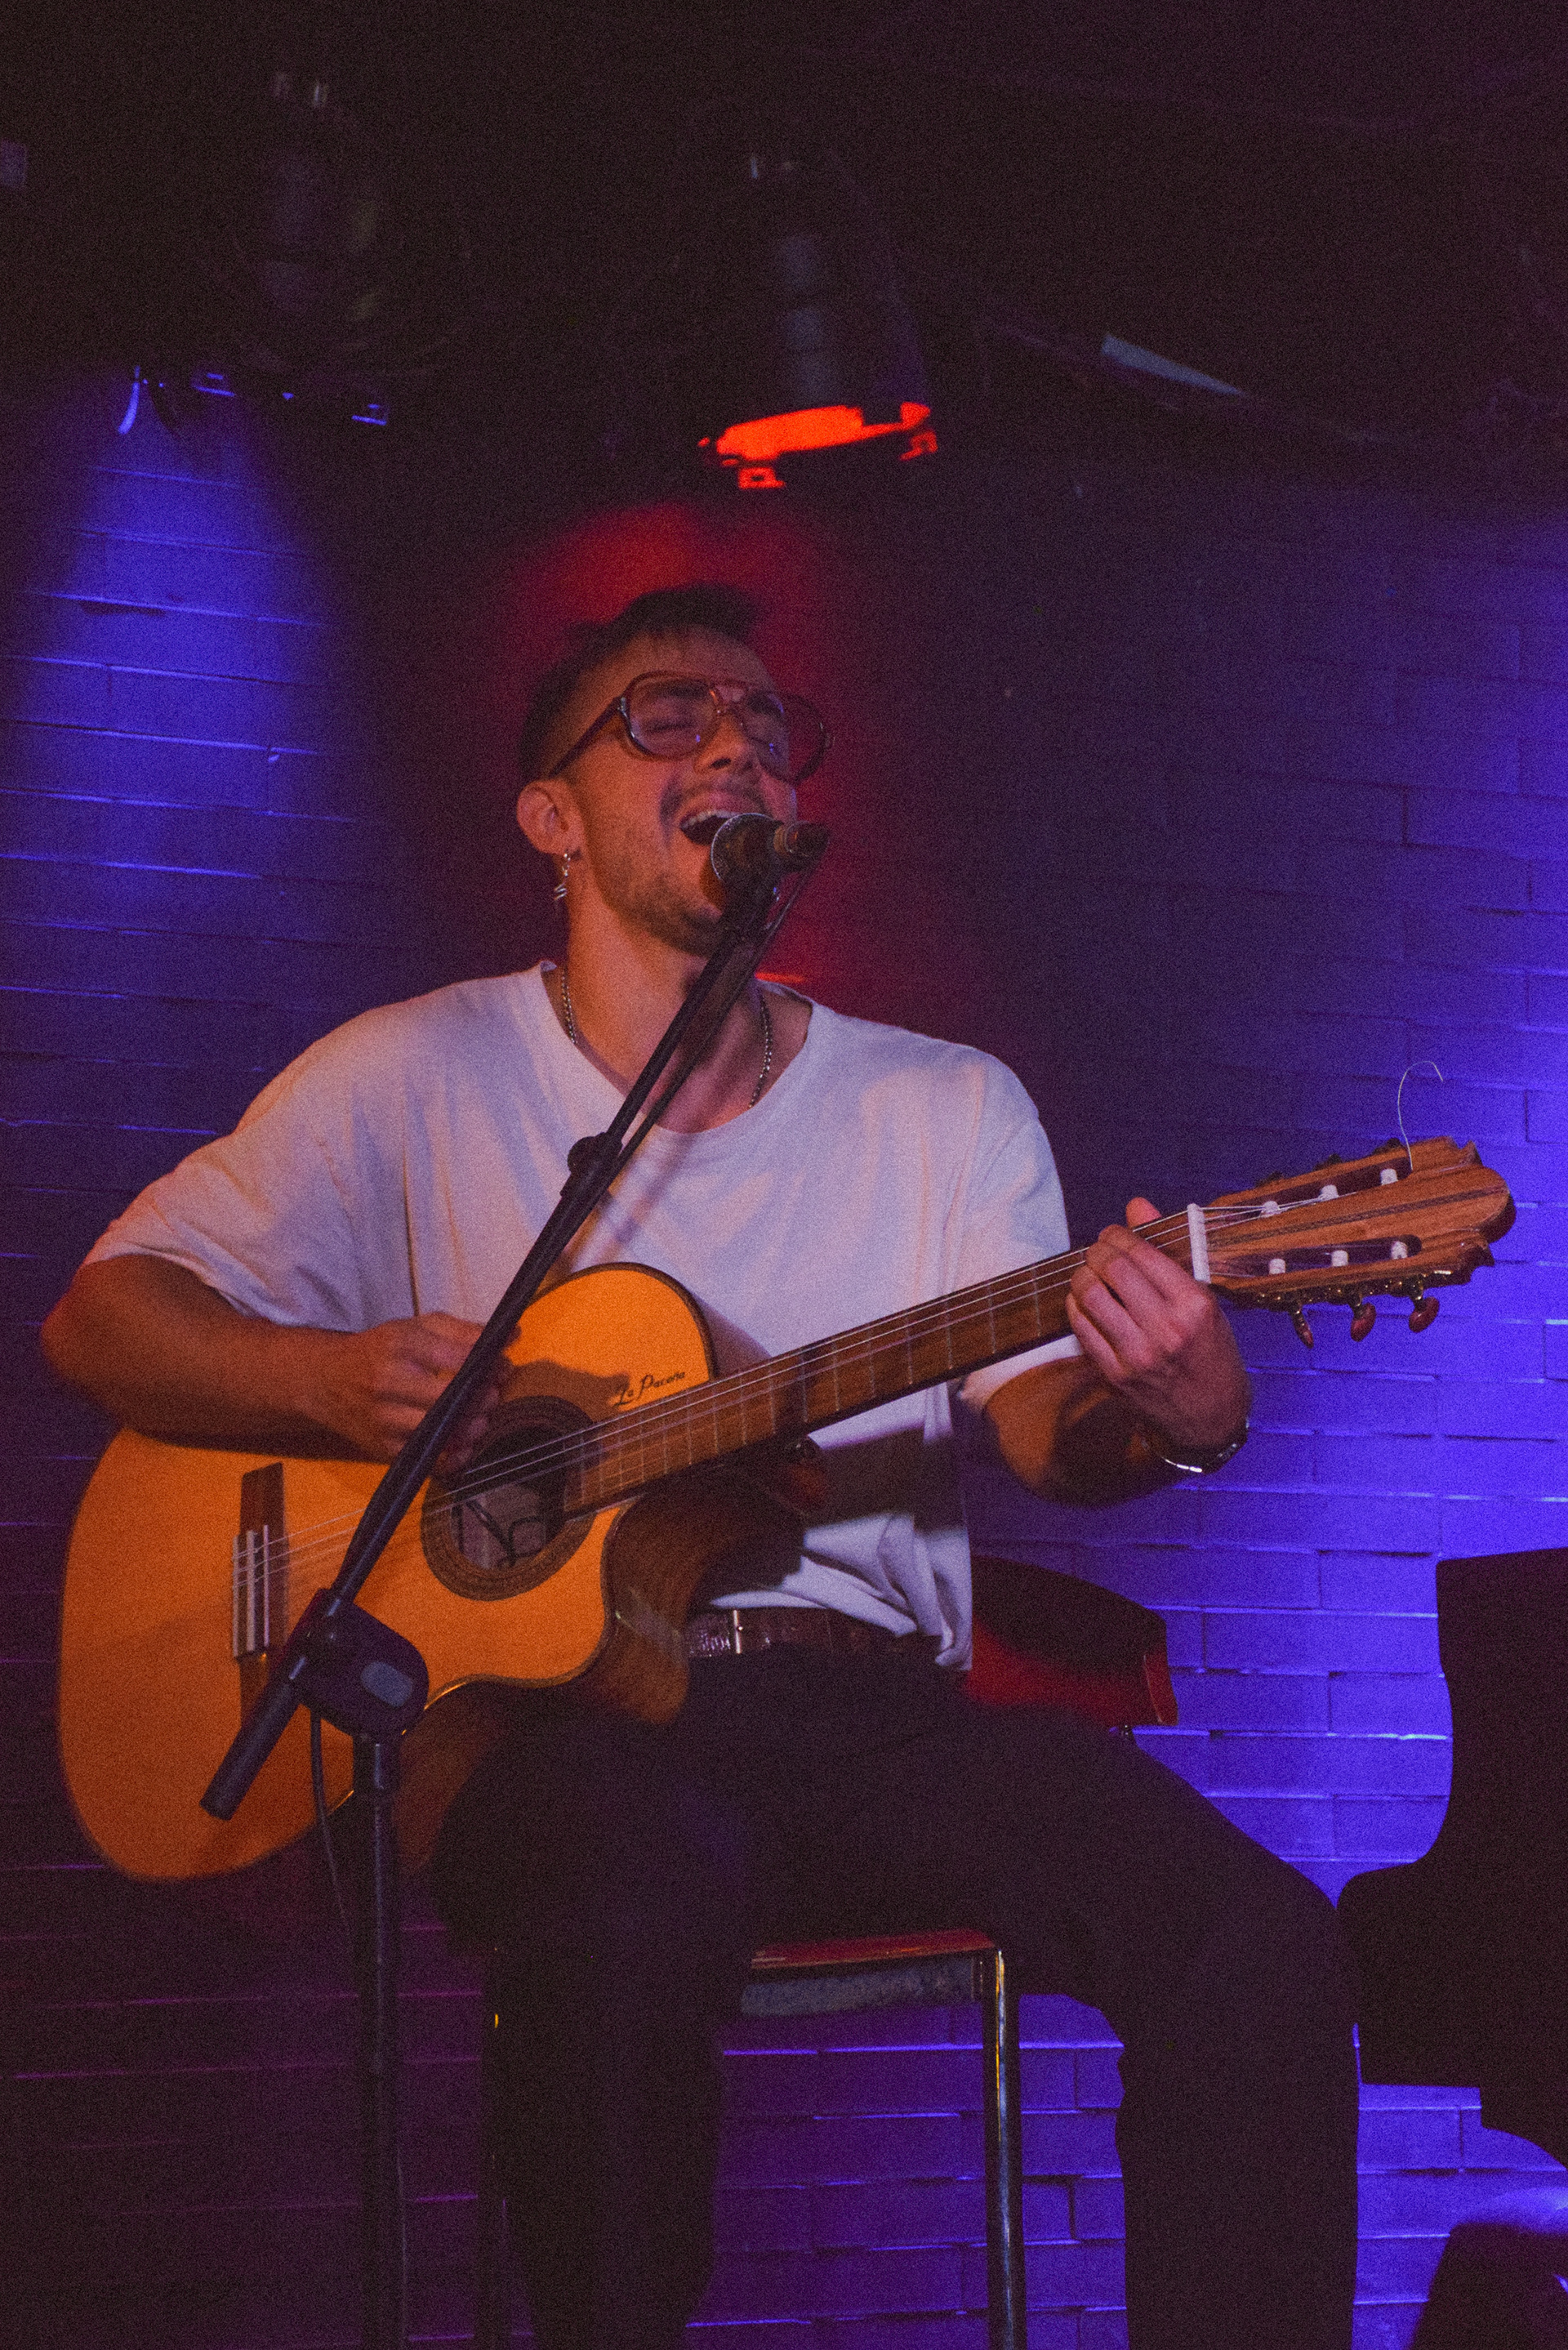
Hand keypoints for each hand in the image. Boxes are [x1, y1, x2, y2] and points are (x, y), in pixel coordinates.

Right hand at [304, 1312, 503, 1464]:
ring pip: (438, 1432)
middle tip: (494, 1393)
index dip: (488, 1363)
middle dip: (481, 1398)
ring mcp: (384, 1419)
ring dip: (471, 1428)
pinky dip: (452, 1456)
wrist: (326, 1380)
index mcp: (399, 1345)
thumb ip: (463, 1330)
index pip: (456, 1357)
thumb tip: (511, 1336)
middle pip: (448, 1398)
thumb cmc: (380, 1351)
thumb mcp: (415, 1328)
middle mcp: (388, 1383)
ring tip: (481, 1419)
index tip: (501, 1364)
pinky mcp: (383, 1448)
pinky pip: (427, 1460)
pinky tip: (464, 1445)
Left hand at [1066, 1198, 1250, 1451]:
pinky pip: (1082, 1327)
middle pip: (1112, 1269)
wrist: (1211, 1416)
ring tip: (1088, 1272)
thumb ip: (1167, 1252)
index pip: (1141, 1254)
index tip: (1112, 1234)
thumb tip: (1136, 1205)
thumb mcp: (1203, 1300)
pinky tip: (1083, 1300)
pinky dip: (1076, 1306)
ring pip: (1090, 1295)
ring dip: (1082, 1275)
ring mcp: (1138, 1354)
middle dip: (1097, 1251)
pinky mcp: (1115, 1374)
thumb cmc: (1211, 1351)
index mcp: (1194, 1304)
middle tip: (1097, 1250)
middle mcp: (1166, 1328)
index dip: (1118, 1235)